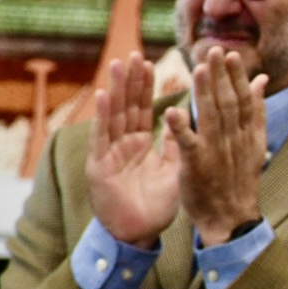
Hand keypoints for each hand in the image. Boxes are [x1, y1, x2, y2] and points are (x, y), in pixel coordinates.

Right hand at [85, 53, 179, 247]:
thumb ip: (177, 144)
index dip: (149, 89)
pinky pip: (102, 137)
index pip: (145, 110)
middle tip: (136, 54)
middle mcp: (123, 145)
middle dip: (132, 81)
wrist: (138, 234)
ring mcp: (109, 153)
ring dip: (116, 89)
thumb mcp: (173, 169)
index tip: (156, 65)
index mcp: (140, 145)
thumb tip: (187, 117)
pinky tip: (104, 94)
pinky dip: (103, 115)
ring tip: (120, 64)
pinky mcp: (99, 165)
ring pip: (113, 115)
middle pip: (128, 107)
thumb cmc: (154, 206)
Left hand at [163, 46, 267, 245]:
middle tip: (213, 50)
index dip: (236, 76)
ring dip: (205, 92)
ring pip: (211, 117)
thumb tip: (261, 79)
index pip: (242, 98)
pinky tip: (172, 111)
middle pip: (227, 102)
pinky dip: (181, 128)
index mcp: (246, 133)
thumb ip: (256, 110)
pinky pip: (189, 144)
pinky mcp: (197, 167)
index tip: (230, 54)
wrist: (231, 218)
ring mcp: (216, 153)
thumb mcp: (254, 143)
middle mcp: (234, 140)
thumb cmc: (239, 180)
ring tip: (199, 69)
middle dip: (221, 76)